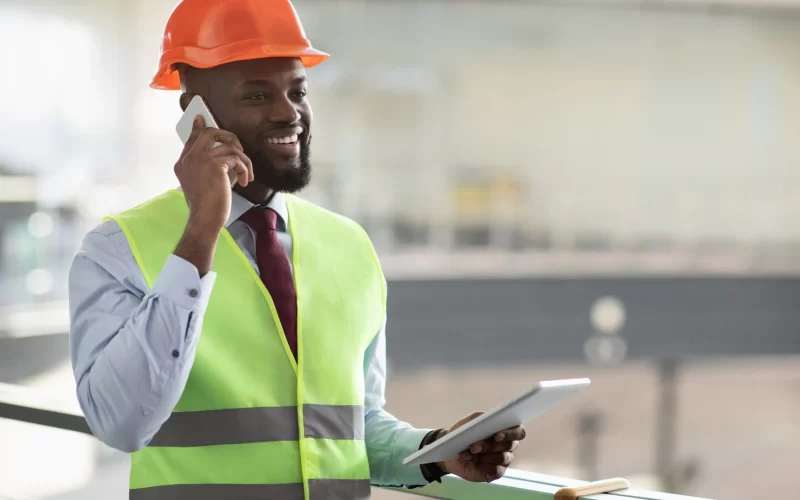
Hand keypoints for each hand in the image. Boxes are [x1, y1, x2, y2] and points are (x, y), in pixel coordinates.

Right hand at [174, 115, 253, 231]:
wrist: (205, 218)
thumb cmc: (205, 206)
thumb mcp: (199, 183)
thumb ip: (203, 167)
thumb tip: (221, 157)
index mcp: (182, 163)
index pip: (191, 139)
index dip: (198, 128)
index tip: (201, 119)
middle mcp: (189, 159)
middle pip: (209, 133)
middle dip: (227, 136)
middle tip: (238, 147)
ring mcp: (201, 160)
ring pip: (229, 147)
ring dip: (243, 160)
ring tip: (246, 174)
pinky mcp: (216, 165)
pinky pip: (236, 159)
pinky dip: (244, 169)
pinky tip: (245, 180)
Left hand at [437, 412, 525, 482]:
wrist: (450, 449)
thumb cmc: (463, 433)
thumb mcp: (469, 422)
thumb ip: (480, 419)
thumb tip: (489, 421)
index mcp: (505, 430)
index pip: (518, 431)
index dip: (511, 433)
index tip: (497, 435)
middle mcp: (508, 446)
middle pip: (509, 445)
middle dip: (490, 445)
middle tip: (474, 446)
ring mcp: (503, 460)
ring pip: (502, 458)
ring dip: (484, 455)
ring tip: (469, 453)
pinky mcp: (496, 473)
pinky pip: (496, 471)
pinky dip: (484, 467)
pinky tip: (474, 463)